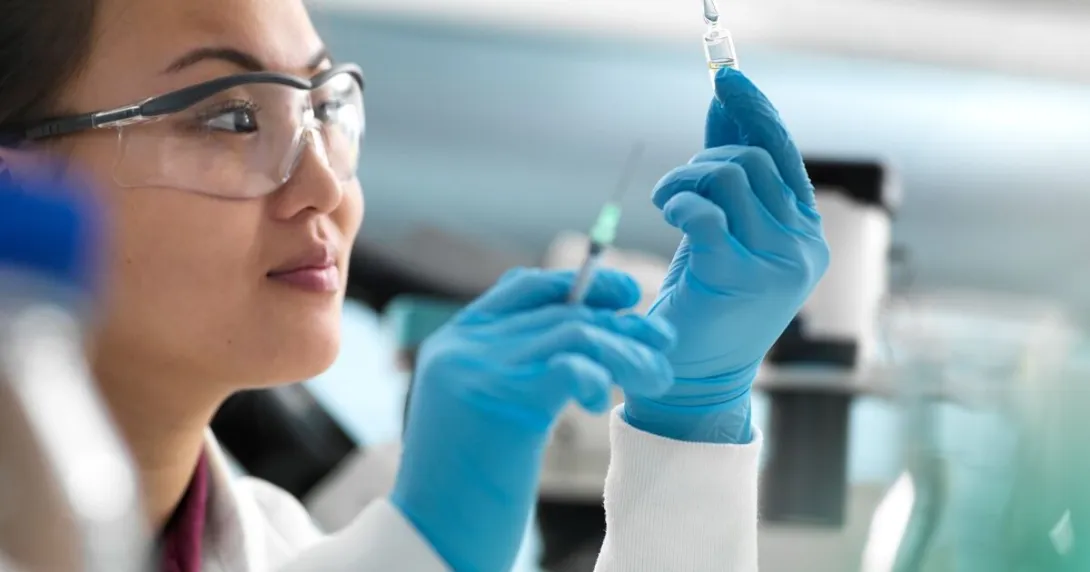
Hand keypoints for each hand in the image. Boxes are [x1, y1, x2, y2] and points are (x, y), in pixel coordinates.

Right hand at [390, 268, 674, 571]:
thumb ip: (516, 369)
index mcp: (454, 342)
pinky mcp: (502, 401)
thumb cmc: (465, 487)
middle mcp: (462, 347)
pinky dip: (600, 376)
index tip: (627, 296)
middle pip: (559, 311)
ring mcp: (478, 369)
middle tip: (662, 339)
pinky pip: (570, 365)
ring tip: (657, 377)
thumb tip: (589, 338)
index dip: (581, 284)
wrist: (430, 539)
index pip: (524, 287)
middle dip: (621, 322)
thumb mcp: (483, 412)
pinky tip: (603, 403)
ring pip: (574, 333)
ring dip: (626, 351)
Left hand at [624, 68, 829, 443]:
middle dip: (703, 162)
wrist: (697, 374)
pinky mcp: (743, 277)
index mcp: (806, 231)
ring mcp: (780, 262)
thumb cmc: (707, 300)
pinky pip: (706, 212)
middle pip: (753, 160)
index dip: (756, 113)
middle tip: (674, 189)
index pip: (784, 154)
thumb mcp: (721, 229)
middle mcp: (804, 244)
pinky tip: (669, 217)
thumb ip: (726, 177)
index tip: (727, 80)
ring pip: (730, 177)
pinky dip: (679, 204)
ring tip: (666, 204)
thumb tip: (724, 110)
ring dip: (685, 180)